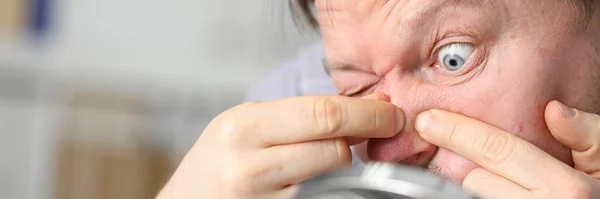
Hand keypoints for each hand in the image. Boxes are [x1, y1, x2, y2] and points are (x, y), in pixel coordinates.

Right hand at [156, 93, 403, 198]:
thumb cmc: (219, 161)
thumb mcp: (247, 125)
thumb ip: (300, 115)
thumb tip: (368, 105)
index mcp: (243, 128)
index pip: (322, 114)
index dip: (367, 112)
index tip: (391, 111)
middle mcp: (249, 167)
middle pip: (334, 148)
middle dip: (365, 135)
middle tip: (386, 127)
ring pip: (333, 177)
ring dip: (343, 164)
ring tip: (331, 156)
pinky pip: (322, 196)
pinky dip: (330, 185)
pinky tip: (320, 178)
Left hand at [414, 101, 599, 198]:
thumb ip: (590, 138)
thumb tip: (554, 111)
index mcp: (566, 190)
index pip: (499, 150)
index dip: (458, 131)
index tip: (428, 120)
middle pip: (476, 179)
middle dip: (473, 167)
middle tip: (469, 160)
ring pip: (470, 197)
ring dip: (476, 191)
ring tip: (502, 188)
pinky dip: (475, 198)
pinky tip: (494, 193)